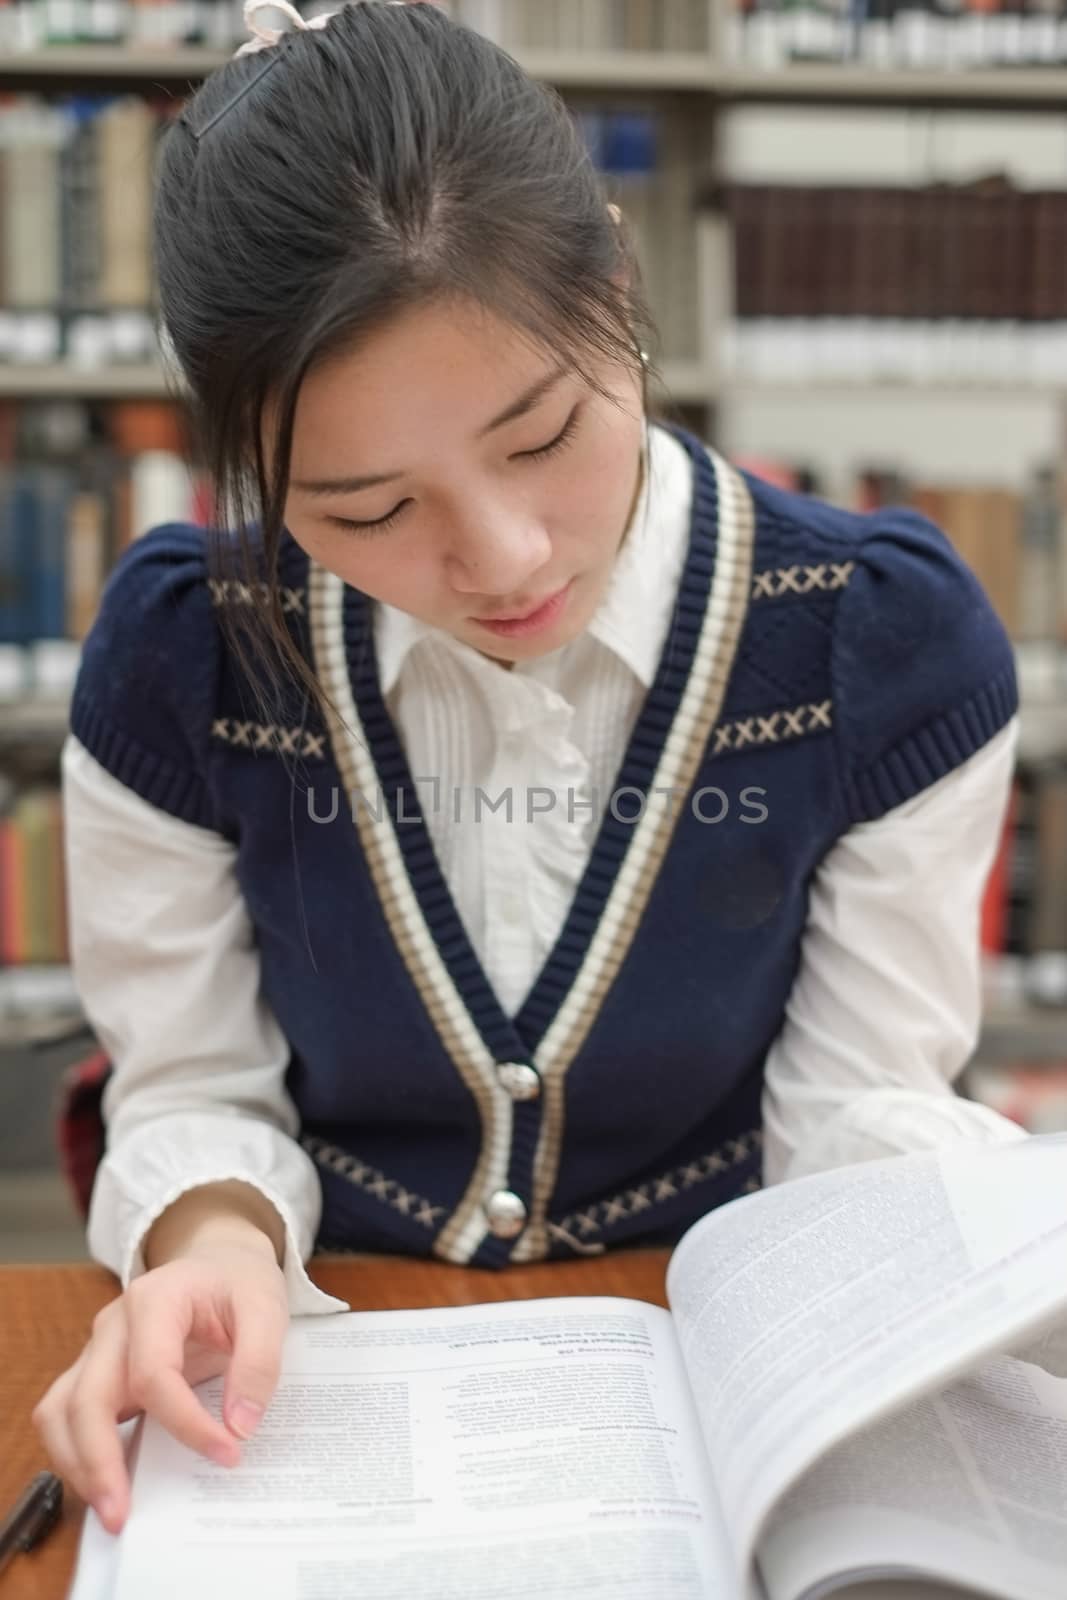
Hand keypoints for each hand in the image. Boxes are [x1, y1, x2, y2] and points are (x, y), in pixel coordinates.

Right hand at [31, 1231, 287, 1535]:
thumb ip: (259, 1362)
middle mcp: (114, 1326)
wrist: (219, 1262)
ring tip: (111, 1510)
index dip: (186, 1423)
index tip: (228, 1452)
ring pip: (60, 1412)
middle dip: (100, 1462)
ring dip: (77, 1465)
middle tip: (123, 1514)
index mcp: (155, 1299)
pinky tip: (108, 1483)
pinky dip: (77, 1454)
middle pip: (87, 1399)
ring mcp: (99, 1350)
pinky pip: (67, 1417)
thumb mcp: (267, 1307)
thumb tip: (240, 1426)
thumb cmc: (239, 1283)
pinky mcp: (97, 1373)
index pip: (153, 1374)